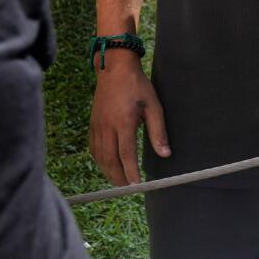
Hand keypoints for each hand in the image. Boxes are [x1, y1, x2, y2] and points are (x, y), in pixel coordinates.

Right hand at [89, 60, 170, 185]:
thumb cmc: (137, 86)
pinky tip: (106, 166)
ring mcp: (97, 125)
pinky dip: (99, 160)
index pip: (126, 154)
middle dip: (118, 176)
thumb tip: (165, 154)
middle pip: (110, 159)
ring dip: (108, 171)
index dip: (131, 171)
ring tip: (119, 181)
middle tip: (128, 188)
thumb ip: (158, 131)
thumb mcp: (154, 106)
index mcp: (123, 122)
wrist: (114, 70)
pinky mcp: (92, 124)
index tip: (137, 185)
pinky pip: (93, 147)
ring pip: (100, 155)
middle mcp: (107, 126)